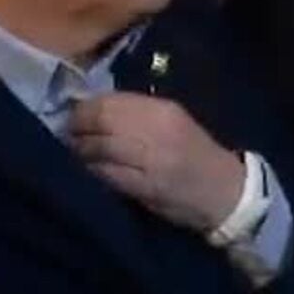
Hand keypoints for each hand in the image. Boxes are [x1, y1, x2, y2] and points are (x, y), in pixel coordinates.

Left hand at [70, 93, 246, 233]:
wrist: (226, 192)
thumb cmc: (195, 154)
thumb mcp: (173, 122)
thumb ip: (137, 113)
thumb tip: (92, 109)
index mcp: (163, 110)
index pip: (111, 102)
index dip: (84, 108)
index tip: (73, 116)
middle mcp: (157, 130)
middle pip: (102, 121)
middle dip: (77, 128)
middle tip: (67, 135)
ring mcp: (152, 159)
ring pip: (101, 148)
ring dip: (80, 151)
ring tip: (73, 153)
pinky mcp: (147, 187)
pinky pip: (108, 175)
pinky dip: (92, 172)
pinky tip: (87, 172)